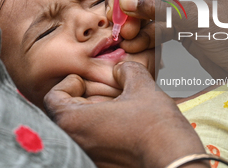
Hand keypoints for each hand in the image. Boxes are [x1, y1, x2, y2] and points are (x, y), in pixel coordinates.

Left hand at [44, 62, 207, 167]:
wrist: (174, 160)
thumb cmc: (156, 124)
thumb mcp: (142, 86)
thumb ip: (126, 70)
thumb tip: (119, 69)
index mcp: (75, 122)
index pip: (53, 98)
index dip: (70, 83)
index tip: (89, 81)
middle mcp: (75, 143)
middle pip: (65, 113)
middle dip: (85, 97)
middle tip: (107, 91)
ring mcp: (88, 156)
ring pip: (80, 128)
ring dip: (94, 113)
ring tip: (118, 106)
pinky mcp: (101, 164)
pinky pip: (92, 142)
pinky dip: (102, 129)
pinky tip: (124, 123)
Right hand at [101, 0, 227, 139]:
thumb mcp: (201, 17)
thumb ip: (164, 7)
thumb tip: (129, 1)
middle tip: (119, 15)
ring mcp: (177, 4)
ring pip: (143, 4)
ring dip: (132, 19)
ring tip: (128, 35)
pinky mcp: (176, 24)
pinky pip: (151, 24)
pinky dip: (142, 34)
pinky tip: (137, 45)